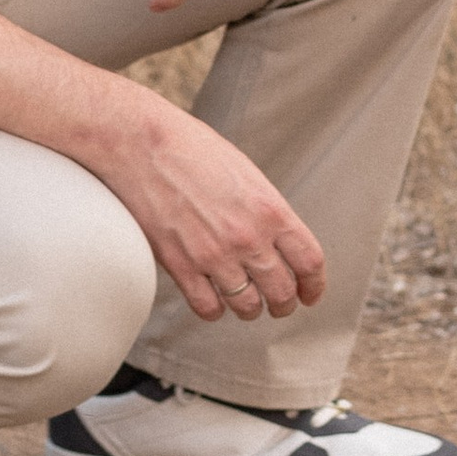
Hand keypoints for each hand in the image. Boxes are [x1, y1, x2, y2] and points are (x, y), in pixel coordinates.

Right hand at [101, 95, 328, 323]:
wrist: (142, 144)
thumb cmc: (192, 149)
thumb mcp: (246, 173)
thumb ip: (266, 211)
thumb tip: (277, 241)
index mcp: (270, 209)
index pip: (309, 262)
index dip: (314, 286)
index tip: (310, 294)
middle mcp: (247, 237)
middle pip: (282, 291)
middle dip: (284, 304)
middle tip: (280, 304)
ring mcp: (214, 255)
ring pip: (247, 306)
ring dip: (250, 309)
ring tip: (247, 304)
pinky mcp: (181, 266)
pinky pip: (208, 308)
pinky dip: (215, 311)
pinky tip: (214, 300)